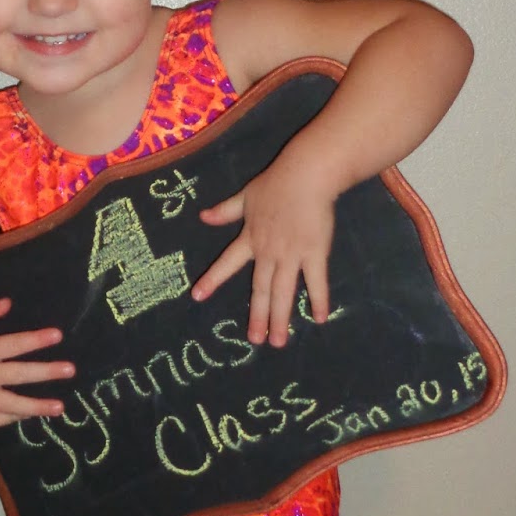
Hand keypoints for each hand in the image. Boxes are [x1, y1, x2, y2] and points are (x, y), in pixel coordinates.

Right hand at [0, 298, 74, 426]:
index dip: (36, 340)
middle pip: (19, 375)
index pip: (13, 345)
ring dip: (37, 407)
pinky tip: (28, 415)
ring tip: (59, 407)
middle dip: (46, 373)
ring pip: (11, 405)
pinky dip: (12, 418)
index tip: (57, 336)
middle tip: (70, 370)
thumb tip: (7, 303)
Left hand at [190, 149, 336, 345]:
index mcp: (250, 238)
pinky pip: (316, 280)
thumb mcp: (246, 197)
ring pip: (283, 291)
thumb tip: (203, 217)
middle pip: (260, 289)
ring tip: (278, 341)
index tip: (197, 296)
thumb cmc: (277, 183)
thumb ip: (226, 211)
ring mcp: (291, 254)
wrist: (305, 175)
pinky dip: (318, 300)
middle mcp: (268, 251)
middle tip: (254, 340)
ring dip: (280, 318)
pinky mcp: (314, 252)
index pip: (227, 262)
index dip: (212, 279)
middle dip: (257, 316)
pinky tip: (318, 318)